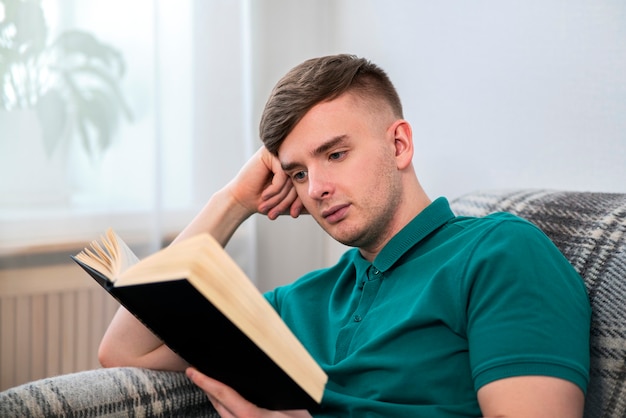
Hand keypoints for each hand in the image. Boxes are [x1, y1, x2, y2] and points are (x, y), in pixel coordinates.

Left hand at [186, 368, 311, 417]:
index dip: (206, 381)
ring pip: (221, 413)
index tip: (192, 372)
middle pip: (218, 404)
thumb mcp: (290, 405)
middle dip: (205, 387)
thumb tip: (257, 373)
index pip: (223, 394)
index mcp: (250, 415)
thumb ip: (272, 392)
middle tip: (195, 372)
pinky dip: (224, 406)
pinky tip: (225, 398)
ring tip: (207, 382)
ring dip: (214, 397)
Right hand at [226, 147, 305, 219]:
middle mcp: (290, 157)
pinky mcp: (270, 154)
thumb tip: (327, 205)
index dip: (301, 201)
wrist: (242, 200)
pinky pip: (282, 174)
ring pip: (291, 177)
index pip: (307, 183)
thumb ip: (305, 200)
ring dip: (280, 197)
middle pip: (300, 180)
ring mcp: (280, 153)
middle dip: (289, 201)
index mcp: (297, 167)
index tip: (294, 215)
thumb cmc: (266, 201)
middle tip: (278, 214)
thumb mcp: (290, 202)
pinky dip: (275, 188)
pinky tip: (265, 195)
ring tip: (270, 208)